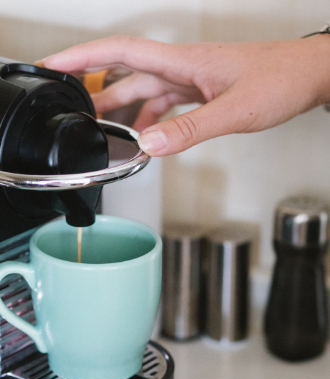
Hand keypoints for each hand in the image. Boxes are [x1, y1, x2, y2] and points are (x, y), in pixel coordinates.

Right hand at [39, 35, 329, 155]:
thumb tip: (150, 145)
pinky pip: (167, 104)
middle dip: (95, 90)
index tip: (56, 65)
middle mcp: (182, 68)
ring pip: (145, 92)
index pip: (121, 53)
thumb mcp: (234, 110)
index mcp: (182, 62)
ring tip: (102, 129)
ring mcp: (192, 79)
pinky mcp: (202, 91)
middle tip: (71, 108)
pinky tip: (148, 136)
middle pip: (126, 75)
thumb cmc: (280, 80)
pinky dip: (152, 121)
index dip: (83, 57)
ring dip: (122, 110)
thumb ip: (190, 129)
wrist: (309, 76)